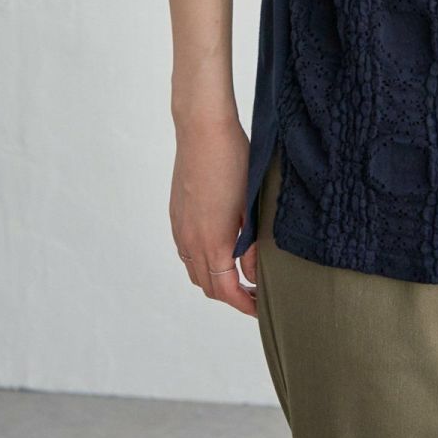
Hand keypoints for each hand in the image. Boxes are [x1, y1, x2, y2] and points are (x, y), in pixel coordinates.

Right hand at [170, 115, 257, 316]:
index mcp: (212, 242)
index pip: (227, 291)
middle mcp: (191, 242)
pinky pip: (186, 252)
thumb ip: (252, 243)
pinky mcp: (176, 216)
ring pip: (195, 271)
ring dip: (215, 280)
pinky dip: (202, 262)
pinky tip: (221, 250)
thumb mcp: (252, 204)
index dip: (244, 304)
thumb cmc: (234, 161)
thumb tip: (253, 272)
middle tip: (255, 292)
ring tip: (240, 275)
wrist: (202, 130)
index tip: (261, 307)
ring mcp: (180, 229)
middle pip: (209, 286)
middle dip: (231, 296)